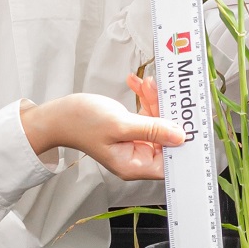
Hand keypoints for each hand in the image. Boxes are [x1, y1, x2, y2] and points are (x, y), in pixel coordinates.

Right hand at [21, 81, 183, 181]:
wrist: (57, 115)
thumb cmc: (81, 123)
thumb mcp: (119, 125)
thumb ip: (152, 130)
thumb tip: (180, 136)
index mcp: (134, 164)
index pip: (169, 160)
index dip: (182, 142)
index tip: (191, 120)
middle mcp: (136, 156)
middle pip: (166, 136)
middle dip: (165, 111)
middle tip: (164, 89)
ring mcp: (133, 142)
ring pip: (157, 121)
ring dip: (153, 100)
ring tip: (145, 83)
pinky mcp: (129, 129)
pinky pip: (145, 114)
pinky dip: (144, 99)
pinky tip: (136, 84)